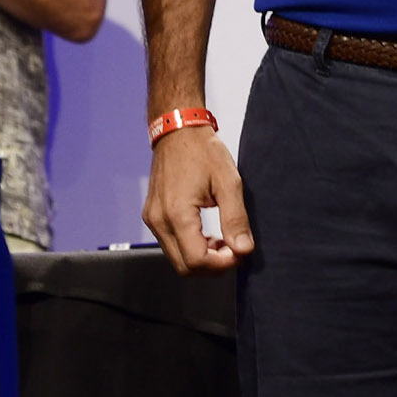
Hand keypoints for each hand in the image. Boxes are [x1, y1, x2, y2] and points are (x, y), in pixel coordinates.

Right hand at [144, 124, 254, 273]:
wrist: (178, 130)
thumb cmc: (202, 150)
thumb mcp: (228, 182)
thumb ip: (235, 219)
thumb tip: (243, 249)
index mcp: (176, 213)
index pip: (196, 260)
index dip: (221, 264)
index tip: (239, 253)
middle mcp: (159, 220)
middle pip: (184, 266)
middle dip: (212, 266)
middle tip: (234, 250)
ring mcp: (153, 219)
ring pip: (176, 258)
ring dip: (202, 258)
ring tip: (223, 241)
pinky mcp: (153, 216)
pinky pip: (170, 244)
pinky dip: (190, 247)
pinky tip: (208, 235)